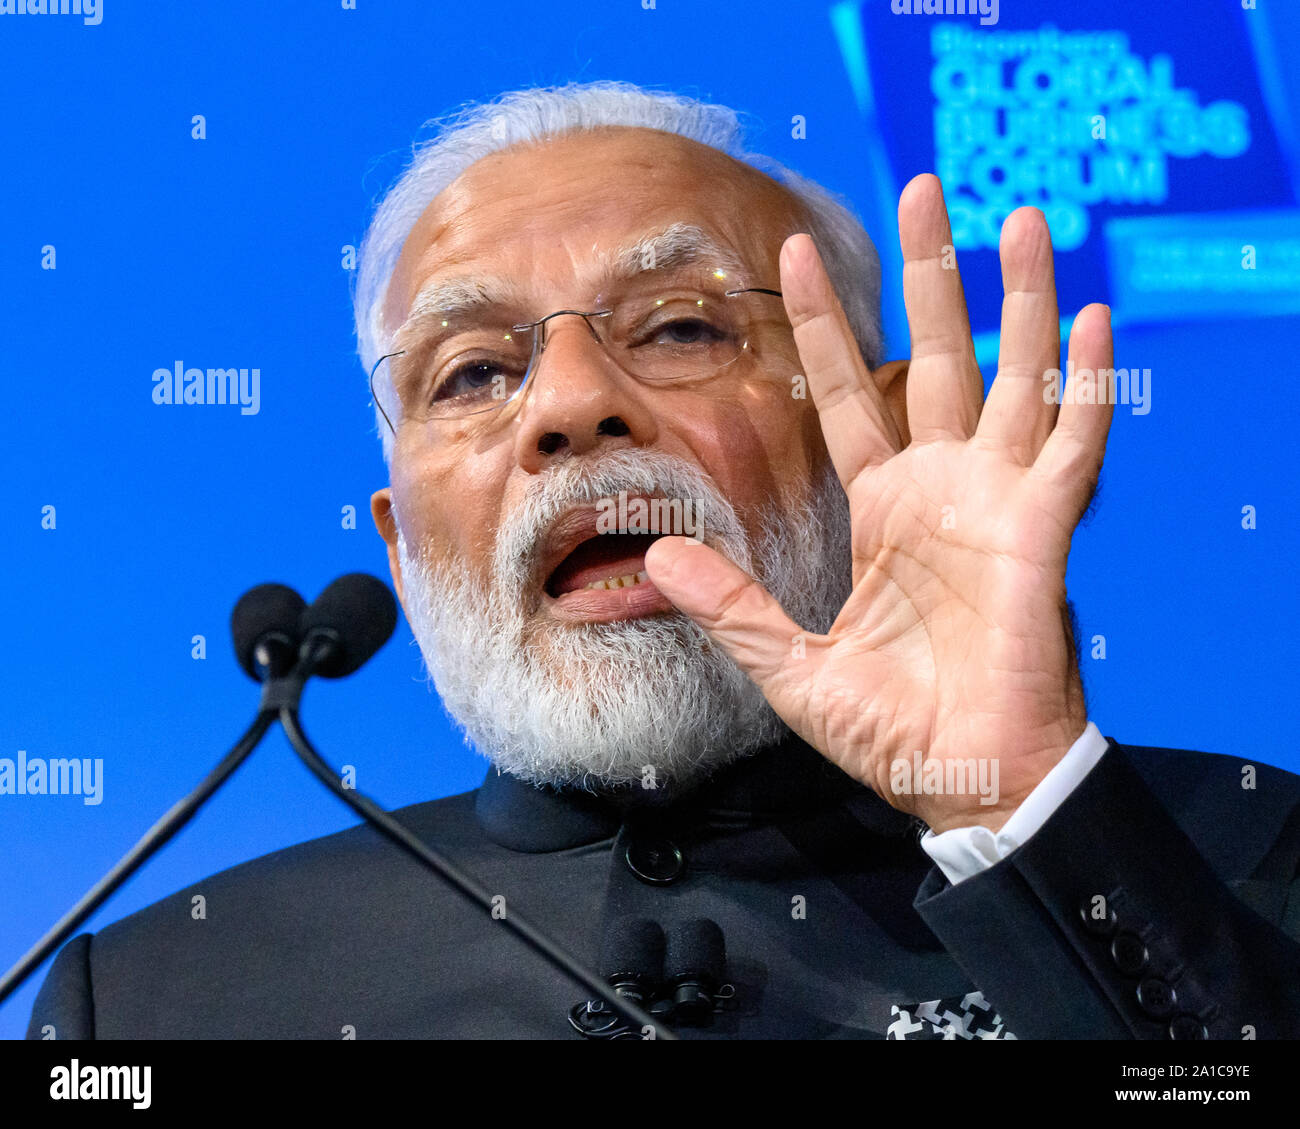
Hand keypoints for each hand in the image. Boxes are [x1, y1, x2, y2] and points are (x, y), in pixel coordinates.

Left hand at [645, 174, 1113, 833]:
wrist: (962, 784)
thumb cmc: (889, 729)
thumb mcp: (787, 664)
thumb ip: (728, 603)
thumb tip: (654, 556)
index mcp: (883, 510)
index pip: (850, 394)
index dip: (827, 325)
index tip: (794, 253)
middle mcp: (942, 489)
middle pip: (938, 357)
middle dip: (932, 274)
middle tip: (926, 187)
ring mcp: (996, 503)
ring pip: (1016, 378)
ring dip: (1024, 300)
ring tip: (1022, 218)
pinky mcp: (1040, 533)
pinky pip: (1074, 448)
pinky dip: (1088, 388)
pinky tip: (1097, 323)